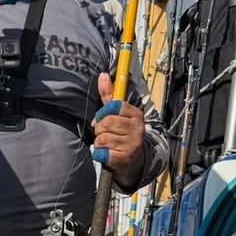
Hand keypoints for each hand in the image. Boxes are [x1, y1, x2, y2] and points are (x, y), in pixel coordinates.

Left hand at [92, 73, 145, 190]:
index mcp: (135, 114)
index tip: (102, 118)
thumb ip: (109, 96)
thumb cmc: (122, 134)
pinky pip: (102, 153)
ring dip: (99, 142)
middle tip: (103, 133)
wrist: (134, 160)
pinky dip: (99, 154)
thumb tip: (102, 75)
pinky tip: (106, 154)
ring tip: (106, 144)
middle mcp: (137, 128)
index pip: (114, 106)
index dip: (103, 113)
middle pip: (106, 122)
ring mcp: (132, 143)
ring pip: (102, 138)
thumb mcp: (118, 114)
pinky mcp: (125, 158)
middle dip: (99, 129)